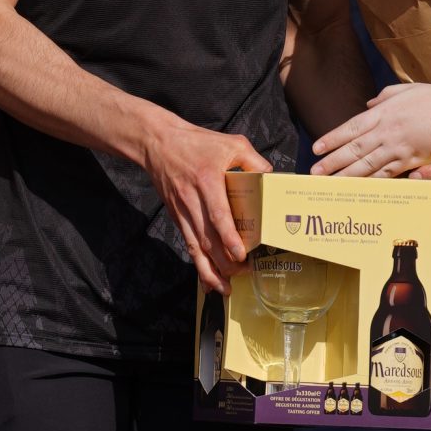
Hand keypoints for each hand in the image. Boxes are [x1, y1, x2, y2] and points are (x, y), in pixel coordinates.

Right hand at [139, 116, 269, 294]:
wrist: (158, 143)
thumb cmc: (197, 142)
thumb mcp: (231, 143)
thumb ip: (253, 160)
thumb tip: (271, 178)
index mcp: (207, 180)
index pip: (218, 215)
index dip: (229, 237)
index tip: (241, 255)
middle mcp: (193, 200)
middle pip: (207, 239)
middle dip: (225, 262)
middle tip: (244, 273)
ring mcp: (182, 211)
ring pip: (195, 248)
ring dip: (210, 271)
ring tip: (226, 288)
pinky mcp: (177, 217)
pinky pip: (187, 245)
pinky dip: (197, 265)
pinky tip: (207, 282)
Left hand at [312, 81, 430, 177]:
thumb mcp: (408, 90)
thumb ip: (385, 97)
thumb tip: (368, 106)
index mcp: (384, 113)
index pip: (351, 127)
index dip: (333, 139)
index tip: (316, 148)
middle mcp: (386, 132)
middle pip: (354, 150)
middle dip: (332, 162)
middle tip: (314, 174)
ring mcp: (397, 150)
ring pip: (366, 166)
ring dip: (346, 176)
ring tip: (331, 185)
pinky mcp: (410, 163)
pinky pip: (387, 175)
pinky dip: (372, 183)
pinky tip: (360, 190)